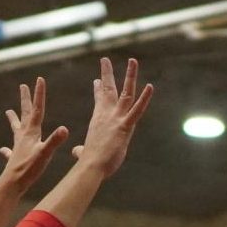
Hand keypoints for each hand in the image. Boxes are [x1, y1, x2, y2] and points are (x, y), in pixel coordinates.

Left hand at [0, 78, 69, 192]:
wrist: (11, 184)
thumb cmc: (28, 169)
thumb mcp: (45, 154)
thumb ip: (54, 141)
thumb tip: (65, 129)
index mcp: (31, 133)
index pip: (38, 109)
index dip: (39, 94)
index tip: (39, 79)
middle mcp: (23, 136)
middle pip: (25, 114)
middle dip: (26, 100)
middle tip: (22, 86)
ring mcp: (17, 147)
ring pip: (16, 129)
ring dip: (13, 119)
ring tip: (8, 111)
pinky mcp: (14, 158)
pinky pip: (10, 151)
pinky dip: (8, 149)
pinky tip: (4, 149)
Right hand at [71, 57, 153, 178]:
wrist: (91, 166)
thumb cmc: (89, 163)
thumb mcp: (84, 153)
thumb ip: (80, 151)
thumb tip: (76, 152)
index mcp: (98, 120)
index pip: (99, 100)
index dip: (98, 89)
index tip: (98, 80)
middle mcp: (106, 115)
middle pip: (108, 90)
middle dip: (107, 74)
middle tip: (105, 60)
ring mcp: (116, 119)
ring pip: (125, 93)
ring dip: (130, 76)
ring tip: (133, 61)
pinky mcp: (125, 126)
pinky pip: (137, 110)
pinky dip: (144, 98)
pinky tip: (150, 87)